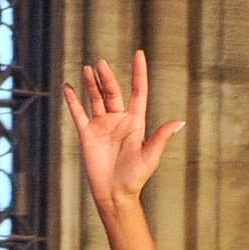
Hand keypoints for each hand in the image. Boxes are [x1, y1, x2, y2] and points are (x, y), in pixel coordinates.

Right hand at [63, 54, 185, 208]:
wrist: (115, 195)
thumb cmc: (135, 179)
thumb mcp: (150, 156)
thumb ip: (162, 137)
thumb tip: (180, 122)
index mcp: (135, 123)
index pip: (138, 92)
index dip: (139, 73)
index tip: (139, 54)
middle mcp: (118, 120)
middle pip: (113, 92)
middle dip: (107, 78)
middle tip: (102, 65)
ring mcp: (102, 126)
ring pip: (96, 98)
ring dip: (92, 84)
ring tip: (88, 69)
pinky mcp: (87, 134)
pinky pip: (79, 113)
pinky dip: (73, 100)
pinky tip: (68, 87)